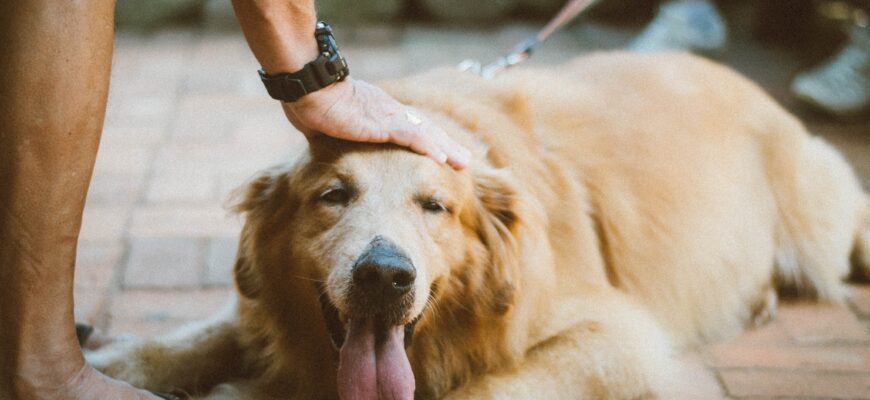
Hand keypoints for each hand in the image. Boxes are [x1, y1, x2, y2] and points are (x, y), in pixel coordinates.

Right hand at [281, 77, 470, 168]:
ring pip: (425, 134)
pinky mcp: (382, 124)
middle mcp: (389, 113)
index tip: (443, 153)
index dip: (429, 140)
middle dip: (446, 145)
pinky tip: (441, 159)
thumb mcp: (328, 125)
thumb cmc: (311, 103)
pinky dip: (427, 146)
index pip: (411, 128)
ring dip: (445, 149)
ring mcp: (387, 117)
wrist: (309, 88)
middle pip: (426, 130)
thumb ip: (334, 135)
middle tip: (464, 161)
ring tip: (462, 163)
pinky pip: (410, 136)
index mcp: (379, 113)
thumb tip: (322, 143)